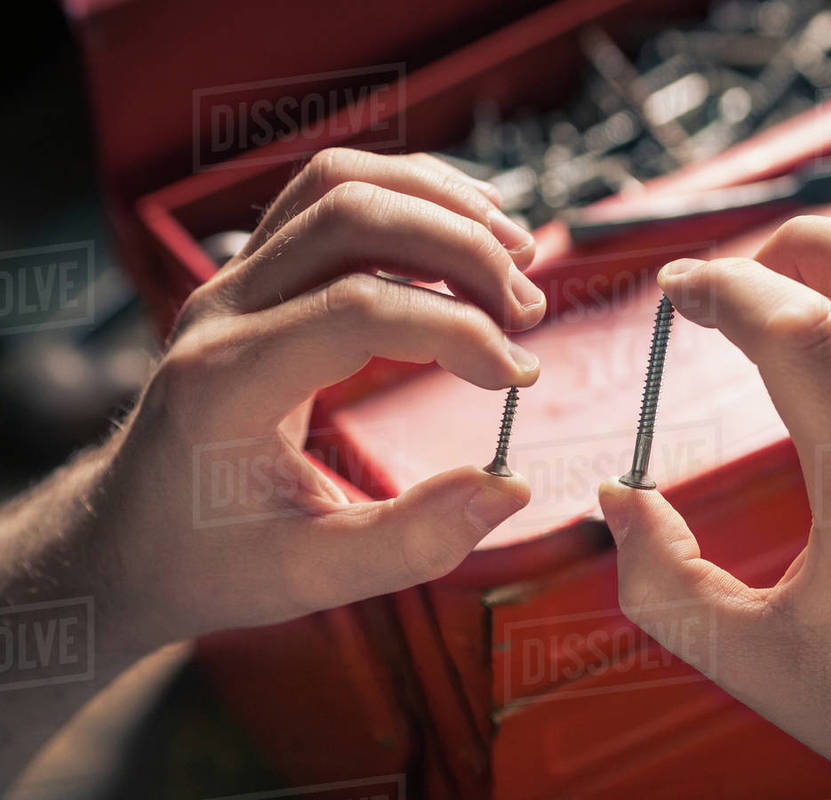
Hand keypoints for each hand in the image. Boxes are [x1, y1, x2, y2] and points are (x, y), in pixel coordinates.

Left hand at [4, 148, 544, 649]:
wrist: (126, 536)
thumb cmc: (205, 559)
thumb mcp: (309, 578)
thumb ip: (412, 541)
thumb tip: (509, 489)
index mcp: (226, 382)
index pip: (359, 308)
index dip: (458, 330)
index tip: (516, 377)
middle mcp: (222, 311)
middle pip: (352, 215)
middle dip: (462, 249)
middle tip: (529, 310)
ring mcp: (233, 282)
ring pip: (339, 183)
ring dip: (439, 203)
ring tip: (514, 254)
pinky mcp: (254, 277)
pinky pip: (330, 197)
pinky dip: (408, 197)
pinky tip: (464, 234)